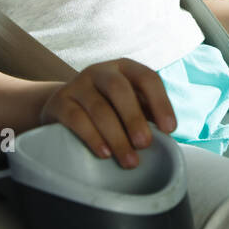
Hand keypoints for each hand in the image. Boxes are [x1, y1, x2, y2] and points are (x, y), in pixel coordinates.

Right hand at [39, 58, 176, 168]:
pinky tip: (105, 154)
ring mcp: (77, 84)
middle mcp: (101, 71)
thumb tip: (167, 140)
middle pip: (119, 89)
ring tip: (129, 160)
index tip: (169, 129)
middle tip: (145, 145)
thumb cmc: (107, 108)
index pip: (147, 78)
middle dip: (134, 118)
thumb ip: (145, 115)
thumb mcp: (128, 104)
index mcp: (125, 68)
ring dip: (116, 136)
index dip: (160, 103)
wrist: (63, 106)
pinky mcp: (59, 102)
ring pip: (98, 108)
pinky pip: (76, 119)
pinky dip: (93, 138)